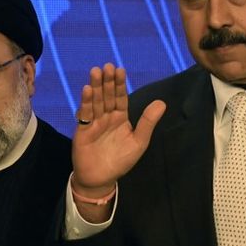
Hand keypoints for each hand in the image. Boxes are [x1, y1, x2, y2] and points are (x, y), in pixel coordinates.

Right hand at [71, 63, 165, 196]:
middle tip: (107, 66)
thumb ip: (147, 122)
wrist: (101, 179)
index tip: (120, 70)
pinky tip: (87, 90)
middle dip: (107, 81)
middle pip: (107, 96)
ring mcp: (94, 122)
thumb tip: (162, 103)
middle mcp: (106, 116)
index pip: (120, 97)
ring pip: (95, 101)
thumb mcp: (138, 142)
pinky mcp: (83, 130)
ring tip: (96, 72)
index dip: (120, 84)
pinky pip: (85, 114)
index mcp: (120, 117)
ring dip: (96, 87)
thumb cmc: (121, 161)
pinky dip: (86, 102)